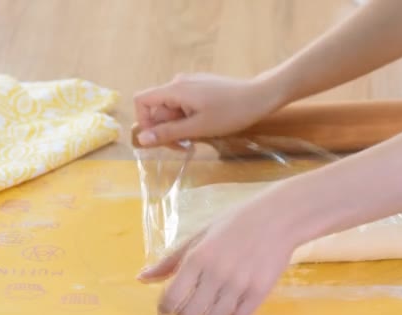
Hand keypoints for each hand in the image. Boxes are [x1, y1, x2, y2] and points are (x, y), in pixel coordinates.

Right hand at [133, 73, 283, 145]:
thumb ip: (169, 133)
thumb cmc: (231, 113)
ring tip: (199, 136)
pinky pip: (185, 103)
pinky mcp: (202, 86)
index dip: (144, 121)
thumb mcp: (198, 128)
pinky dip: (189, 118)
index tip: (159, 139)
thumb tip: (142, 139)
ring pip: (173, 108)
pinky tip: (205, 126)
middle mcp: (179, 82)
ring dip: (179, 125)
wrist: (260, 97)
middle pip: (158, 107)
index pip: (142, 100)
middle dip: (167, 129)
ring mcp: (191, 83)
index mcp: (175, 89)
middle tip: (186, 146)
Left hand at [136, 195, 295, 314]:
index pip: (170, 297)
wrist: (277, 217)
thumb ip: (171, 260)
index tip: (166, 311)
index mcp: (197, 257)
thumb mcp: (199, 235)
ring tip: (214, 303)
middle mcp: (216, 273)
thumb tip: (142, 278)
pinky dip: (234, 313)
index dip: (164, 310)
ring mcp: (239, 284)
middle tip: (190, 309)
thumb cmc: (235, 223)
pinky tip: (234, 300)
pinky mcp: (260, 291)